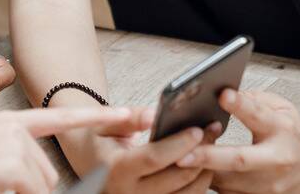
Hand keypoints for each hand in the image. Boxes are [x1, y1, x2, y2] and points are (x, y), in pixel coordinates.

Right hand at [0, 106, 148, 193]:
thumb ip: (21, 168)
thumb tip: (47, 183)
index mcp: (7, 124)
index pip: (61, 118)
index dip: (102, 118)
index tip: (135, 115)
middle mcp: (11, 127)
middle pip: (50, 175)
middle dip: (32, 193)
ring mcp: (11, 142)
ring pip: (43, 188)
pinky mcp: (9, 161)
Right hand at [99, 124, 214, 193]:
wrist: (86, 163)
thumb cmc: (97, 140)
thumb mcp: (106, 123)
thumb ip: (131, 118)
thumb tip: (155, 115)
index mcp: (114, 169)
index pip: (153, 158)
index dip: (179, 144)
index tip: (198, 130)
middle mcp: (128, 193)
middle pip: (176, 178)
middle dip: (200, 154)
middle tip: (213, 132)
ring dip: (204, 171)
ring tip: (211, 147)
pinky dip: (197, 183)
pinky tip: (203, 164)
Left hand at [179, 89, 299, 193]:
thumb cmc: (292, 130)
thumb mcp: (280, 106)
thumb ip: (251, 99)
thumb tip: (219, 94)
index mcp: (283, 130)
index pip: (259, 115)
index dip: (241, 105)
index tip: (223, 94)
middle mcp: (278, 159)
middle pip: (240, 160)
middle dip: (208, 157)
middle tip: (181, 154)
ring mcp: (272, 186)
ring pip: (228, 182)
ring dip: (201, 171)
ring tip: (178, 159)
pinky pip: (229, 193)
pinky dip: (209, 182)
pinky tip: (194, 172)